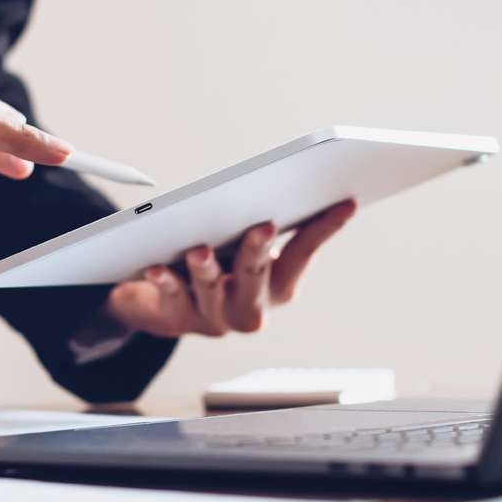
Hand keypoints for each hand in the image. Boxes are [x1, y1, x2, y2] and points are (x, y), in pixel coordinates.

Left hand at [103, 200, 356, 336]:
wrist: (170, 305)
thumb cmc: (220, 264)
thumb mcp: (247, 246)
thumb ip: (266, 225)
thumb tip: (285, 181)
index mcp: (279, 286)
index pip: (304, 253)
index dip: (325, 229)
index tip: (345, 203)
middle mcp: (252, 307)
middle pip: (257, 277)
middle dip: (259, 252)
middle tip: (263, 226)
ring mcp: (216, 318)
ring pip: (212, 292)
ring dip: (207, 271)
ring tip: (199, 251)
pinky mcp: (179, 320)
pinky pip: (172, 300)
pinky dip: (165, 282)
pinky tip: (156, 267)